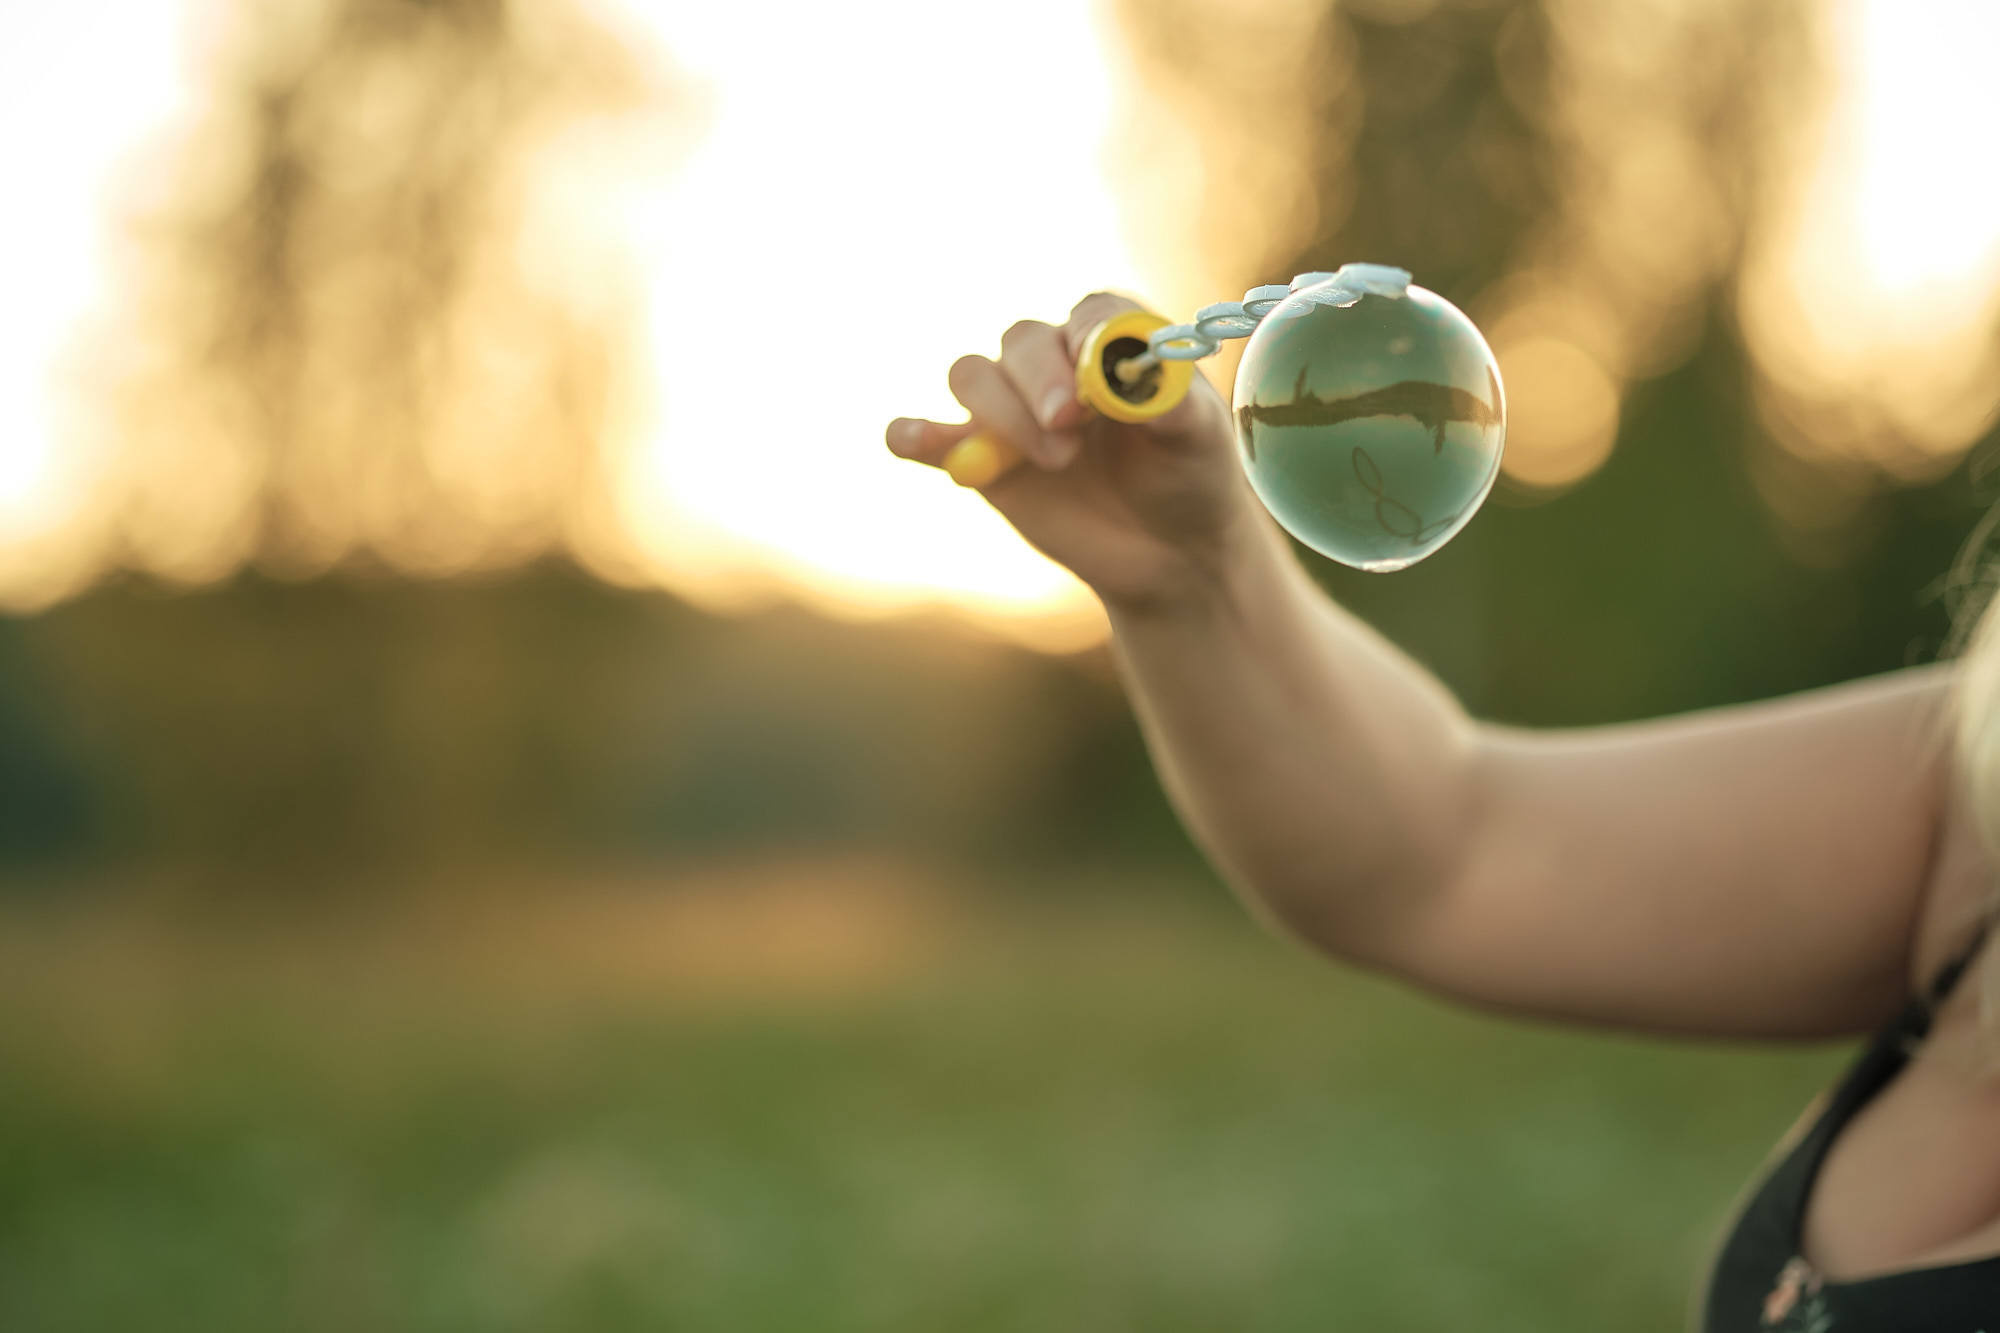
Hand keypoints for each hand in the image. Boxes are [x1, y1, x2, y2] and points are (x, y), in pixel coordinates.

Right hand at [886, 292, 1265, 610]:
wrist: (1170, 551)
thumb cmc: (1190, 477)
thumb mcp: (1200, 438)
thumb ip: (1171, 400)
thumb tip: (1134, 373)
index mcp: (1112, 340)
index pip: (1088, 316)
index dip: (1085, 341)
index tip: (1096, 384)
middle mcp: (1055, 362)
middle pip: (1022, 343)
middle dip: (1040, 382)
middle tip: (1068, 427)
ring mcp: (1012, 408)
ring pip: (974, 377)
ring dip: (1002, 413)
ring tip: (1056, 462)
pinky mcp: (980, 458)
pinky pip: (930, 435)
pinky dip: (913, 433)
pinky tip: (914, 440)